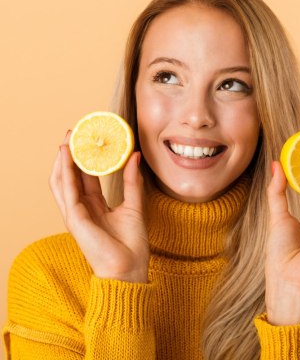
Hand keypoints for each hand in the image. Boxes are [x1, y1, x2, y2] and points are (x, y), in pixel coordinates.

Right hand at [49, 131, 148, 282]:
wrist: (130, 268)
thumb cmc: (132, 244)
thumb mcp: (134, 205)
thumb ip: (133, 181)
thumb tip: (135, 156)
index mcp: (95, 206)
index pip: (86, 177)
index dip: (85, 159)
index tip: (89, 140)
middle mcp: (82, 208)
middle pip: (71, 176)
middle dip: (71, 155)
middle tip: (75, 133)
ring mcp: (75, 214)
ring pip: (62, 181)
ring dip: (63, 159)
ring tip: (68, 138)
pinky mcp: (74, 219)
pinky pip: (66, 190)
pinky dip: (65, 171)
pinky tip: (66, 154)